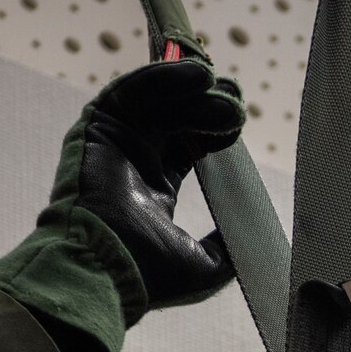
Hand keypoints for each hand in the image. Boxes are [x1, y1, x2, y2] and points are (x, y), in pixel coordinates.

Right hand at [69, 59, 244, 309]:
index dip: (213, 128)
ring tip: (224, 91)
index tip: (238, 122)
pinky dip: (163, 76)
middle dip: (208, 106)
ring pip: (156, 101)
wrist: (106, 270)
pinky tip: (197, 75)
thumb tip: (253, 236)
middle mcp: (132, 163)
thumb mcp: (208, 266)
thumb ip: (229, 246)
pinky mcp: (98, 127)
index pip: (187, 146)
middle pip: (175, 118)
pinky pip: (131, 90)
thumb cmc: (150, 276)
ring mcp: (114, 143)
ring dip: (191, 90)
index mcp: (153, 191)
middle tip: (237, 103)